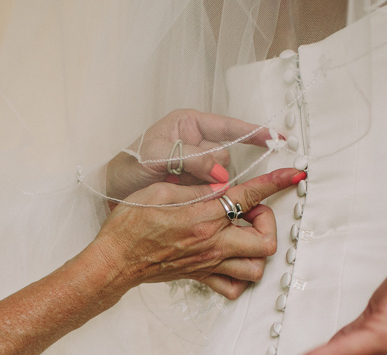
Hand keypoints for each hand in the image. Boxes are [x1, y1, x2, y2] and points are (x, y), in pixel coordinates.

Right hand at [94, 168, 303, 298]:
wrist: (114, 261)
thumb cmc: (129, 225)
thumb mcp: (159, 191)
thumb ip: (195, 187)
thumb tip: (221, 183)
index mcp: (203, 216)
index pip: (250, 196)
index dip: (277, 181)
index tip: (294, 173)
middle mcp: (212, 243)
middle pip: (266, 240)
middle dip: (268, 221)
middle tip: (251, 210)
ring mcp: (208, 263)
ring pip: (257, 268)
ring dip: (258, 249)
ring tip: (243, 234)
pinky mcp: (201, 277)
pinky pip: (234, 287)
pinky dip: (242, 276)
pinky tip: (233, 259)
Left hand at [105, 109, 278, 200]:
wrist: (109, 190)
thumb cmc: (127, 165)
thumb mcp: (156, 157)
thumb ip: (190, 160)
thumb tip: (221, 171)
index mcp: (188, 124)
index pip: (229, 126)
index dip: (254, 132)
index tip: (276, 139)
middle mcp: (196, 141)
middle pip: (226, 156)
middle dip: (217, 171)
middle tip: (195, 182)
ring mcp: (196, 164)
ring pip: (220, 176)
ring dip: (207, 187)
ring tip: (179, 189)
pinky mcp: (193, 184)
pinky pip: (211, 190)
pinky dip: (204, 197)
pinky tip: (187, 198)